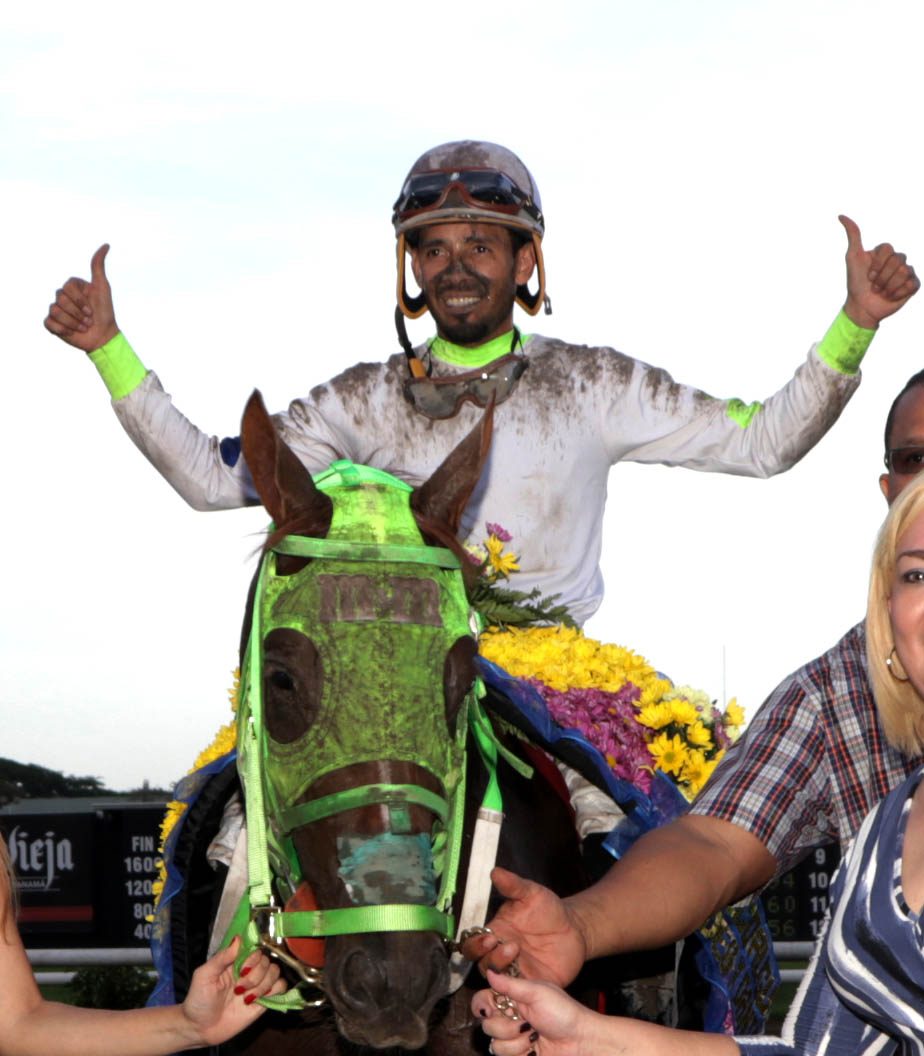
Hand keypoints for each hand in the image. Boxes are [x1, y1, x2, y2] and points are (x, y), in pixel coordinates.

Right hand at [44, 244, 119, 351]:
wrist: (103, 337)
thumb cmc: (105, 313)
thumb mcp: (103, 287)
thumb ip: (99, 266)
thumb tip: (106, 245)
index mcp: (73, 287)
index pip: (67, 287)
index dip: (80, 300)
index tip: (92, 309)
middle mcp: (62, 297)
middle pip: (61, 299)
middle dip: (78, 313)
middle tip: (89, 320)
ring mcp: (56, 310)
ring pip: (55, 311)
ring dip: (73, 322)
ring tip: (83, 327)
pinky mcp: (51, 324)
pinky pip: (49, 322)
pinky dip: (62, 329)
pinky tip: (71, 332)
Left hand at [179, 936, 285, 1046]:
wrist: (200, 1029)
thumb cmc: (198, 1000)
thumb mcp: (204, 975)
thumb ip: (222, 957)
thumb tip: (238, 939)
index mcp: (236, 961)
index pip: (255, 948)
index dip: (253, 957)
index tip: (242, 969)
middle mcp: (249, 971)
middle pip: (267, 961)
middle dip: (255, 976)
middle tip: (238, 988)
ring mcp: (257, 985)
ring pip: (275, 972)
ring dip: (262, 985)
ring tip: (246, 997)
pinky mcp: (264, 1001)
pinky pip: (281, 987)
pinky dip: (274, 991)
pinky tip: (257, 1000)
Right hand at [461, 868, 587, 986]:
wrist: (575, 928)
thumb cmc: (549, 909)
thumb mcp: (532, 893)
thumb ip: (513, 885)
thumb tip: (495, 871)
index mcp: (496, 932)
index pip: (473, 944)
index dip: (475, 943)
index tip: (489, 935)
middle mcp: (501, 954)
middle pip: (480, 963)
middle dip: (486, 955)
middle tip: (501, 942)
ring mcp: (515, 971)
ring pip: (496, 979)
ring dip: (500, 966)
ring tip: (515, 949)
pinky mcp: (532, 984)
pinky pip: (518, 992)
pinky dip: (516, 988)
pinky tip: (524, 977)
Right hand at [472, 970, 591, 1055]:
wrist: (580, 1041)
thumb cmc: (563, 1013)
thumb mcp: (537, 992)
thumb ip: (510, 984)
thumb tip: (489, 971)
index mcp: (512, 998)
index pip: (483, 1001)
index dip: (484, 1006)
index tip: (495, 1008)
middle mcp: (510, 1018)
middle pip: (486, 1025)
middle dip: (506, 1026)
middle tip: (525, 1023)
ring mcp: (514, 1039)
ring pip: (495, 1044)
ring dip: (516, 1042)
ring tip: (533, 1036)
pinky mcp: (518, 1055)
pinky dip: (520, 1053)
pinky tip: (533, 1048)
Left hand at [839, 215, 918, 328]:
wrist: (862, 308)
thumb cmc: (856, 283)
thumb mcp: (852, 258)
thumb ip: (853, 236)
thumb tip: (841, 215)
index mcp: (885, 253)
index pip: (888, 249)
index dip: (877, 264)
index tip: (868, 275)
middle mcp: (897, 260)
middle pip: (897, 260)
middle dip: (882, 277)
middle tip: (874, 286)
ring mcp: (906, 272)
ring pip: (904, 272)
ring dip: (888, 286)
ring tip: (881, 292)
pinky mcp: (912, 285)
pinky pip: (912, 284)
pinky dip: (898, 293)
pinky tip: (891, 296)